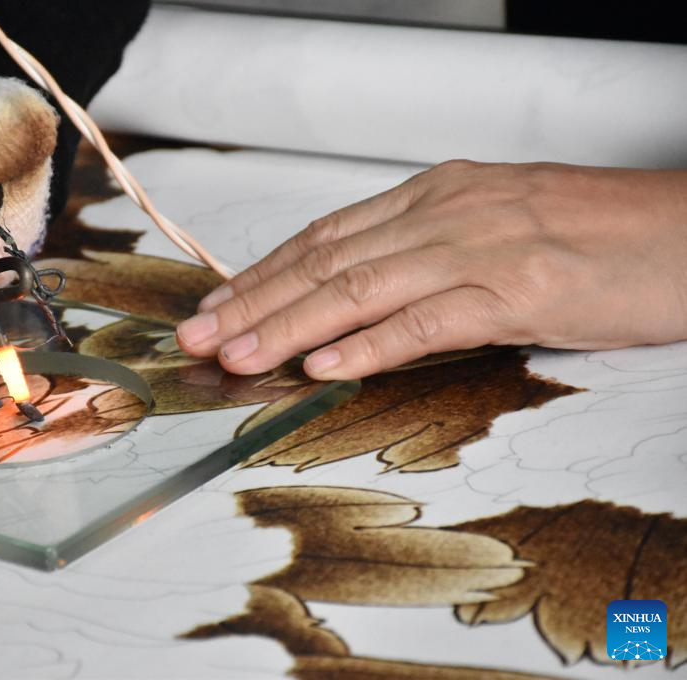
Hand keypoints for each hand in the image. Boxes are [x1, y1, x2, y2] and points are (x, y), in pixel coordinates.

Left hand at [176, 160, 686, 378]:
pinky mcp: (519, 289)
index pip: (326, 236)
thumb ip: (427, 254)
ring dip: (288, 325)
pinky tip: (325, 364)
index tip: (218, 306)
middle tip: (201, 337)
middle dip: (254, 302)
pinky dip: (370, 343)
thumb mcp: (496, 228)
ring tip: (238, 356)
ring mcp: (480, 249)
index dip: (264, 274)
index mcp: (438, 197)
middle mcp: (447, 214)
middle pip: (326, 261)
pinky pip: (427, 320)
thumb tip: (360, 297)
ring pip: (358, 288)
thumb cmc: (600, 234)